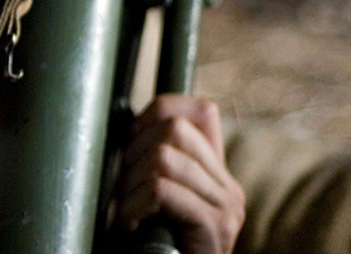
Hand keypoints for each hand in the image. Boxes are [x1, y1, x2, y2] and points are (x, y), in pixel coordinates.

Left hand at [116, 94, 245, 253]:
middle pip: (175, 128)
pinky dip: (132, 206)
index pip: (200, 109)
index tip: (130, 139)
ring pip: (165, 157)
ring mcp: (226, 205)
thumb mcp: (152, 196)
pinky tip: (128, 226)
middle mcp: (227, 185)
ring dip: (130, 184)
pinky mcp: (216, 226)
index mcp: (215, 172)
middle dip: (134, 152)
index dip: (159, 111)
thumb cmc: (148, 245)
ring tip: (125, 212)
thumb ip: (150, 162)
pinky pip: (161, 190)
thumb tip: (123, 122)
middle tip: (123, 188)